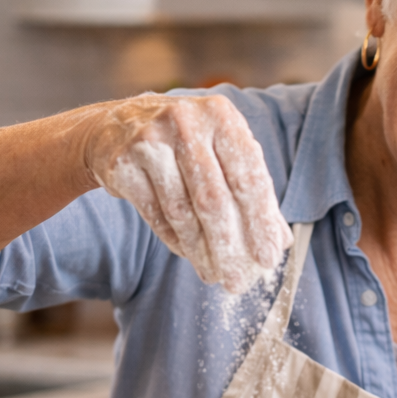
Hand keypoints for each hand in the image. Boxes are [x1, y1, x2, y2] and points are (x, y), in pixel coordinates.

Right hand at [83, 93, 292, 291]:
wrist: (116, 126)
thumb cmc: (187, 142)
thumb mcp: (223, 151)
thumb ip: (252, 190)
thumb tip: (280, 242)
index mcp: (221, 115)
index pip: (248, 176)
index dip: (261, 222)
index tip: (268, 258)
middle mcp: (186, 122)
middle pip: (214, 199)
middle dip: (229, 248)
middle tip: (238, 281)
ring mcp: (150, 140)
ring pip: (182, 211)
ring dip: (201, 251)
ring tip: (215, 275)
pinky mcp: (123, 163)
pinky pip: (156, 214)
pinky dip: (175, 240)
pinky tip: (190, 255)